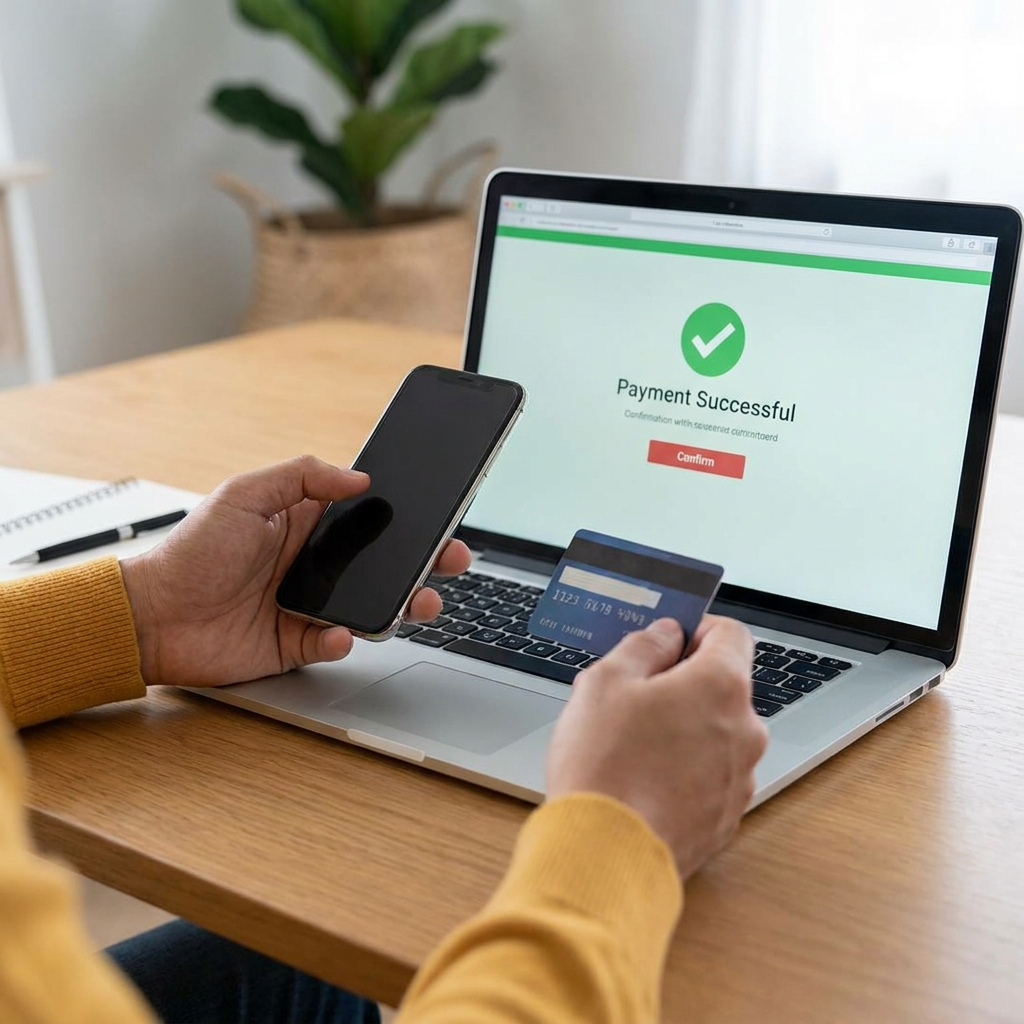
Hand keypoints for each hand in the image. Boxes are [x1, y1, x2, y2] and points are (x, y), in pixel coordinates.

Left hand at [120, 455, 470, 686]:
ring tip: (420, 601)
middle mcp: (315, 564)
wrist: (153, 617)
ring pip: (373, 604)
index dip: (405, 517)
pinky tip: (343, 632)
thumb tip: (358, 476)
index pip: (369, 517)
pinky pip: (336, 643)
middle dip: (424, 562)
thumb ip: (302, 476)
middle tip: (450, 558)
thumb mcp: (244, 494)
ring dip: (402, 604)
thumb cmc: (191, 551)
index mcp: (305, 524)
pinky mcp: (299, 643)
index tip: (437, 514)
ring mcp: (311, 604)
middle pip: (384, 562)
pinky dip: (344, 640)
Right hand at [546, 615, 767, 879]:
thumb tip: (665, 635)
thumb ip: (644, 646)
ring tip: (631, 747)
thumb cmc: (604, 766)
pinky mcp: (726, 818)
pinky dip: (684, 773)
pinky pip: (709, 778)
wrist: (606, 854)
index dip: (698, 629)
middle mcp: (745, 731)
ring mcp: (739, 779)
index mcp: (721, 686)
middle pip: (722, 688)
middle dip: (683, 685)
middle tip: (633, 697)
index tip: (671, 639)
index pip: (731, 634)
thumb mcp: (606, 681)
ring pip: (715, 736)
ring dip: (684, 731)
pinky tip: (642, 782)